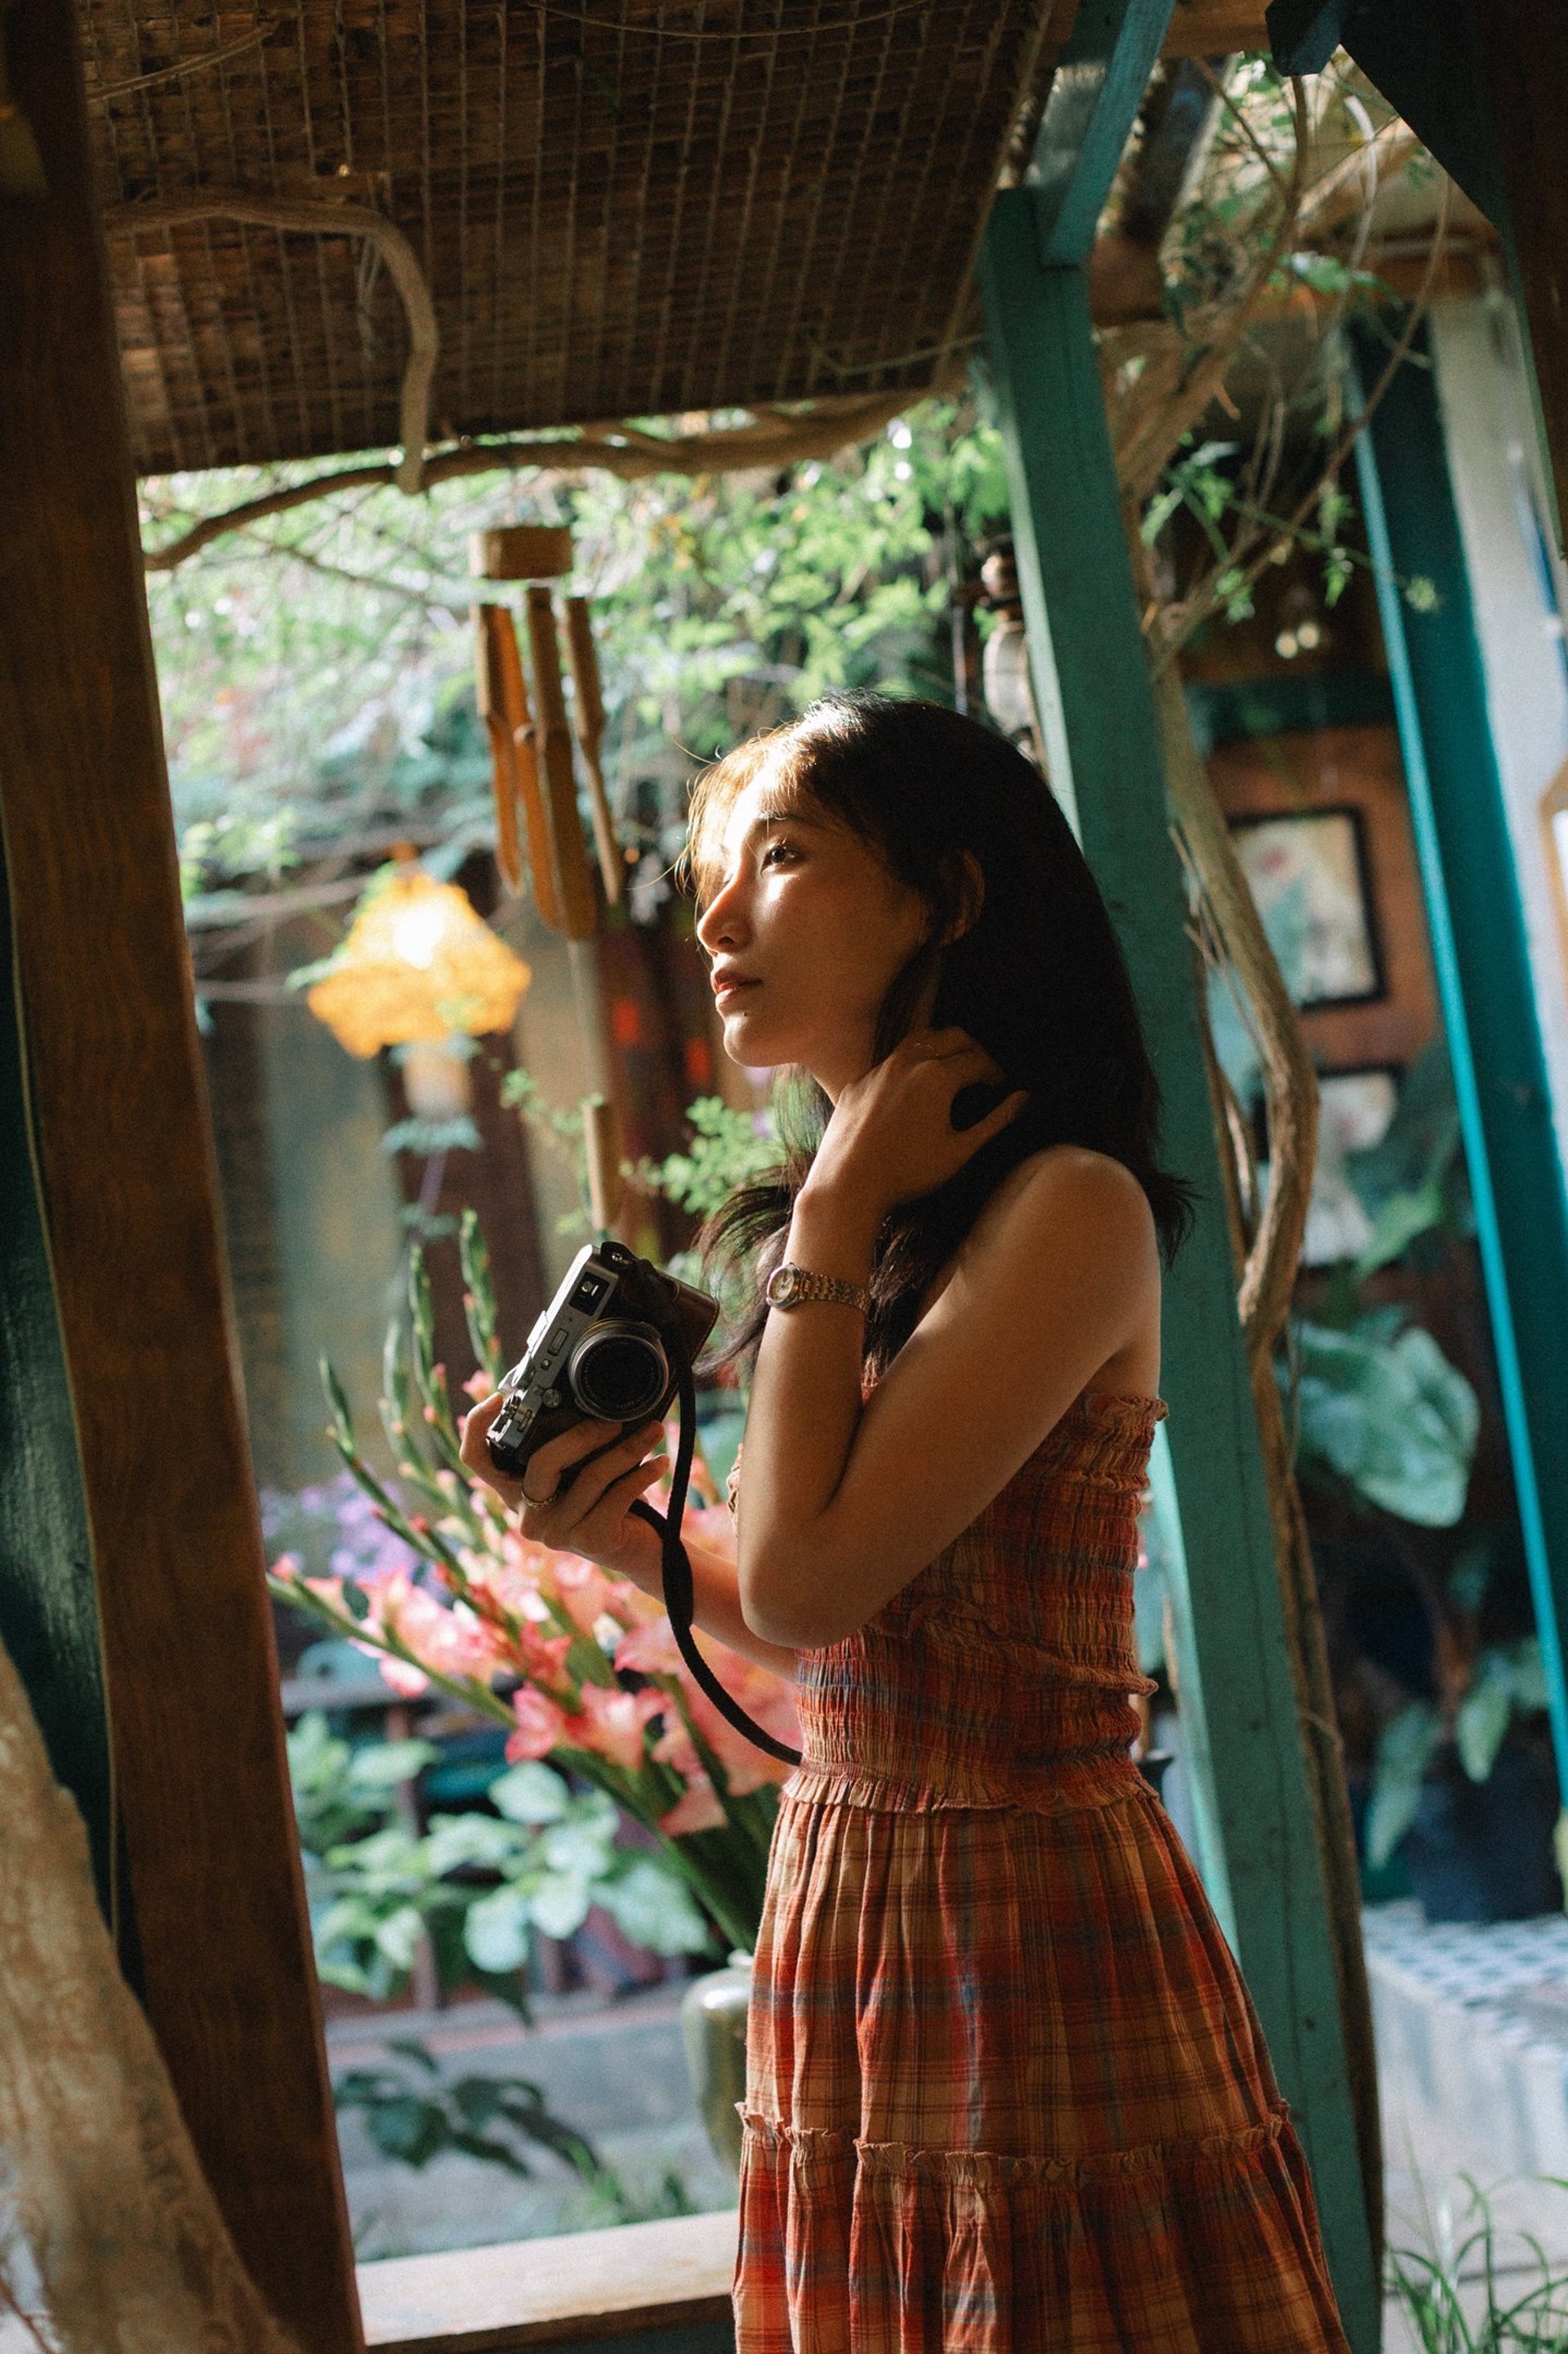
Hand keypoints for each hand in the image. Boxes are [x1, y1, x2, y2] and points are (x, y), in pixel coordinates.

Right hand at [460, 1395, 668, 1589]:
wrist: (640, 1550)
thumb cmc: (607, 1500)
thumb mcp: (580, 1469)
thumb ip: (569, 1444)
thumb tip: (585, 1399)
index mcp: (517, 1491)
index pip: (476, 1460)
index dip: (477, 1426)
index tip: (499, 1396)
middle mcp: (528, 1516)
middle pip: (542, 1462)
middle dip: (583, 1433)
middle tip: (614, 1421)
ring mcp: (557, 1532)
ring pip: (590, 1476)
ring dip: (628, 1448)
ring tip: (653, 1432)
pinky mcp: (590, 1541)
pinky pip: (618, 1494)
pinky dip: (642, 1473)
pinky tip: (659, 1462)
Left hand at [806, 1028, 1028, 1221]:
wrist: (848, 1184)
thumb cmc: (908, 1173)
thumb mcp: (960, 1151)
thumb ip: (996, 1122)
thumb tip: (1026, 1098)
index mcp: (938, 1076)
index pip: (979, 1060)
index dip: (995, 1072)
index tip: (1001, 1087)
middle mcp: (908, 1062)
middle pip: (952, 1036)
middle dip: (973, 1050)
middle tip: (982, 1072)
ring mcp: (879, 1069)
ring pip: (919, 1039)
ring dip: (941, 1048)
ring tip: (951, 1071)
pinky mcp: (858, 1082)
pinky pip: (889, 1061)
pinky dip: (910, 1065)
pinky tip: (912, 1090)